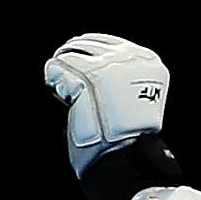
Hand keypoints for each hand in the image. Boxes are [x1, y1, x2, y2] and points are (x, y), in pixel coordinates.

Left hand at [42, 33, 169, 177]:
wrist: (124, 156)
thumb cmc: (126, 136)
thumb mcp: (134, 98)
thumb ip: (119, 78)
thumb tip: (87, 63)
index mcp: (147, 61)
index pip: (109, 43)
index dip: (88, 51)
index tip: (75, 60)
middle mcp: (131, 58)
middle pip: (89, 43)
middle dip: (72, 56)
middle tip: (60, 70)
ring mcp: (110, 65)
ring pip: (72, 53)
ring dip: (62, 68)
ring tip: (57, 82)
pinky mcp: (88, 76)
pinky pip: (59, 67)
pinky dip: (53, 78)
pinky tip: (55, 90)